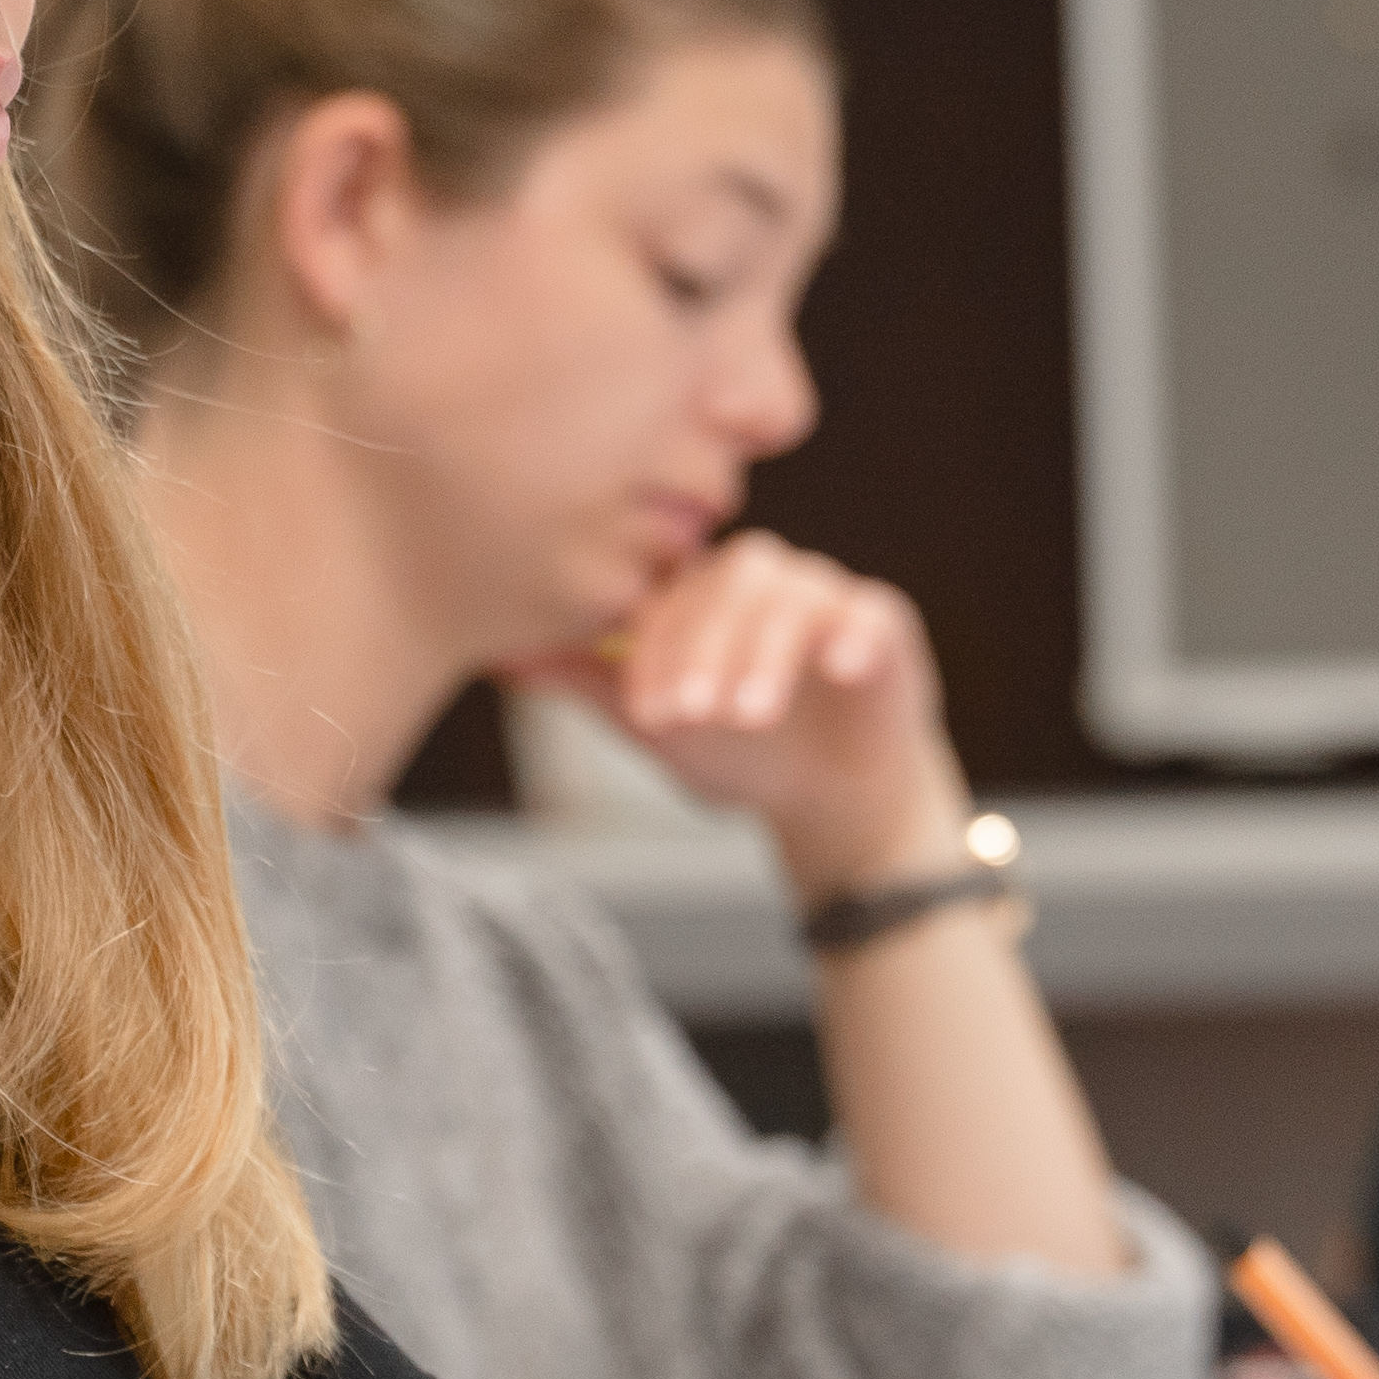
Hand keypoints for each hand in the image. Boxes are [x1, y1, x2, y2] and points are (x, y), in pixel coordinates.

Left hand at [522, 532, 963, 894]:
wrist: (825, 799)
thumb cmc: (735, 751)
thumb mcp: (652, 724)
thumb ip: (583, 681)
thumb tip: (497, 654)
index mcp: (698, 591)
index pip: (670, 597)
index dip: (656, 650)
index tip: (647, 711)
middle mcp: (758, 579)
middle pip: (728, 583)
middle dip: (706, 650)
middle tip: (693, 712)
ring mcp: (822, 594)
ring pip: (792, 595)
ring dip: (767, 652)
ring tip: (750, 712)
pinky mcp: (881, 621)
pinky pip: (868, 613)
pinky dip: (853, 635)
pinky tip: (839, 666)